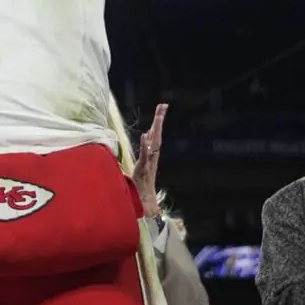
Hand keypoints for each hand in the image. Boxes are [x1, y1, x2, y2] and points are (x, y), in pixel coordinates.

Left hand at [133, 103, 167, 217]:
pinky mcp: (144, 169)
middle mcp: (153, 156)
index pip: (156, 134)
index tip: (161, 107)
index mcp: (151, 153)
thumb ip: (144, 149)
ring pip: (154, 143)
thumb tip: (146, 135)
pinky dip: (146, 145)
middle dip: (160, 120)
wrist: (144, 199)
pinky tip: (146, 135)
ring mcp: (149, 162)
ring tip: (159, 115)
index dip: (158, 121)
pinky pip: (146, 155)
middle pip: (157, 135)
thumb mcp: (140, 162)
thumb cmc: (141, 182)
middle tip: (163, 105)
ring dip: (156, 129)